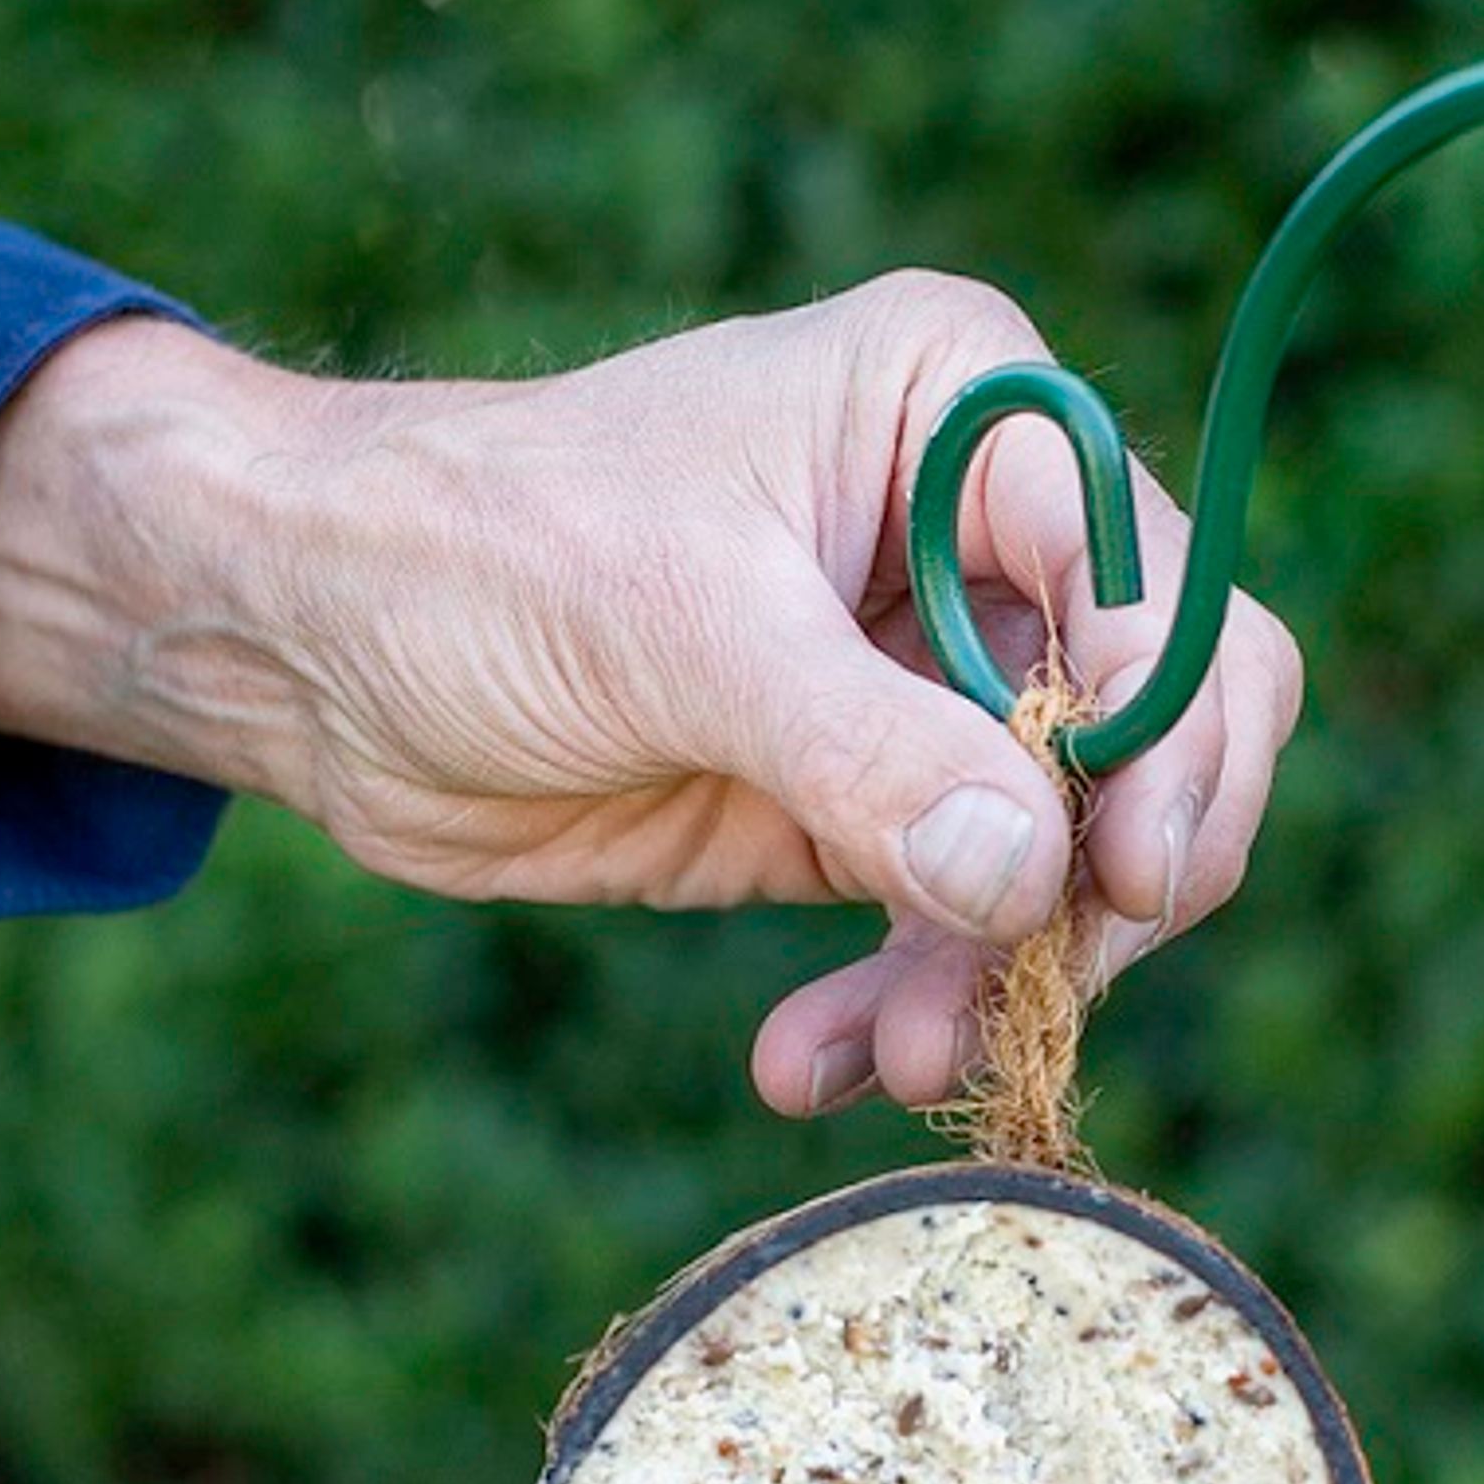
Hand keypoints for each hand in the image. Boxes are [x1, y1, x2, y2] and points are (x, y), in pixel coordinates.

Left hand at [0, 288, 1303, 1112]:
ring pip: (1072, 864)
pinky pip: (962, 932)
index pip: (1163, 592)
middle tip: (1038, 992)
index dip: (1169, 745)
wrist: (315, 651)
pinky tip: (812, 1066)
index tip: (1117, 880)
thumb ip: (867, 748)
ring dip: (998, 978)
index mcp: (973, 416)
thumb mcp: (674, 628)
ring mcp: (940, 688)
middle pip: (1167, 739)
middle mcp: (987, 546)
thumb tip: (1032, 876)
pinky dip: (907, 1008)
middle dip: (1109, 883)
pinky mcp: (879, 811)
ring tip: (898, 1063)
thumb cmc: (473, 552)